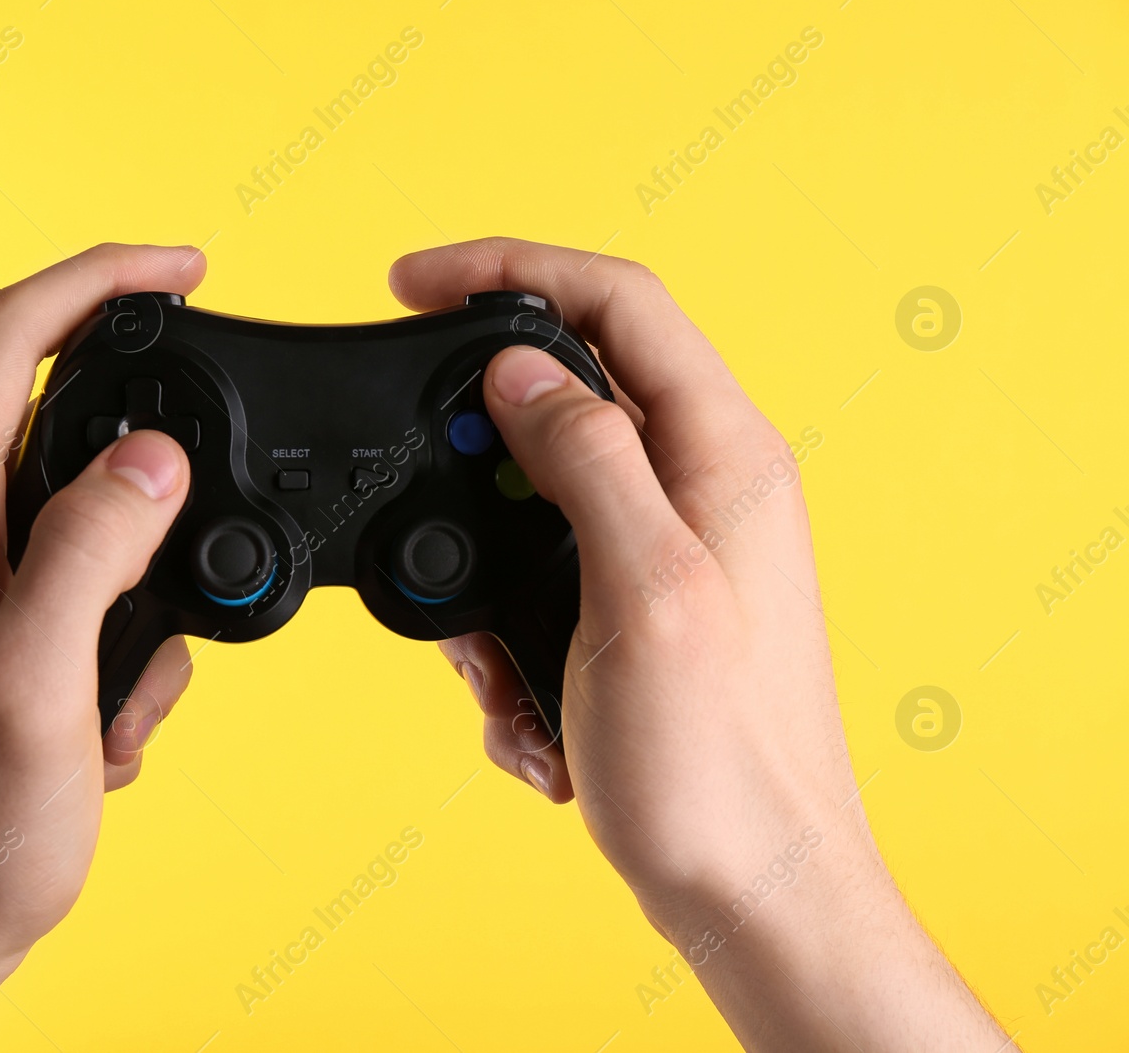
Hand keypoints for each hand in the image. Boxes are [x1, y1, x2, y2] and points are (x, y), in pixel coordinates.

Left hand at [0, 244, 205, 1051]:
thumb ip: (91, 552)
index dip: (98, 278)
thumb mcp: (41, 690)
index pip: (4, 337)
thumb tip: (154, 455)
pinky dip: (105, 625)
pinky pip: (48, 574)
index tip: (186, 267)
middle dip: (136, 437)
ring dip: (130, 567)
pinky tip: (111, 717)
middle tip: (204, 483)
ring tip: (139, 679)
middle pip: (33, 406)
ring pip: (58, 503)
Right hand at [390, 238, 1012, 1051]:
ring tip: (493, 667)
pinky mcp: (632, 608)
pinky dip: (506, 638)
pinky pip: (539, 578)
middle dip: (474, 453)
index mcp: (722, 453)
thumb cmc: (718, 760)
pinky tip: (527, 711)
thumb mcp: (640, 589)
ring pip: (533, 497)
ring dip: (481, 570)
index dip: (508, 267)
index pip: (616, 300)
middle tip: (422, 500)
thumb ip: (583, 457)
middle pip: (564, 393)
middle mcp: (700, 484)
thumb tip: (516, 368)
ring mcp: (665, 546)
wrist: (747, 889)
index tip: (410, 281)